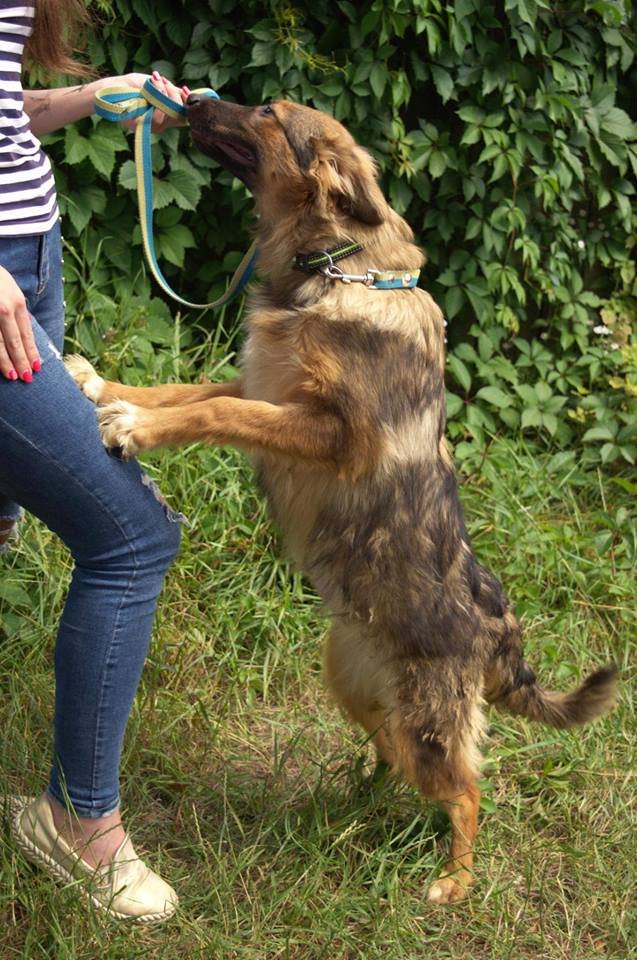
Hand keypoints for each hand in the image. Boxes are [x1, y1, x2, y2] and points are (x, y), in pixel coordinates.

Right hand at [0, 266, 40, 381]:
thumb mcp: (11, 290)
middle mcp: (4, 308)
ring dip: (5, 361)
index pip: (26, 333)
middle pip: (14, 340)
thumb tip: (25, 333)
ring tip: (12, 375)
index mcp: (16, 302)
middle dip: (21, 360)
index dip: (32, 351)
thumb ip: (17, 310)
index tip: (37, 367)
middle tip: (27, 378)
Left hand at [95, 72, 187, 131]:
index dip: (188, 104)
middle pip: (179, 114)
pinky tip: (151, 85)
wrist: (112, 87)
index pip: (183, 116)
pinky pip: (158, 117)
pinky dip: (158, 95)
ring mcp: (151, 127)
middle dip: (175, 94)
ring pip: (170, 114)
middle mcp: (160, 125)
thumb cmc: (132, 85)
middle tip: (163, 81)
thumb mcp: (156, 85)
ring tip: (155, 80)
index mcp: (164, 116)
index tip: (186, 90)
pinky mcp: (142, 126)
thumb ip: (171, 91)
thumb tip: (187, 94)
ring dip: (165, 92)